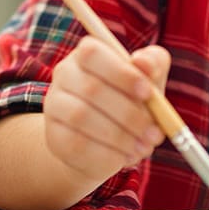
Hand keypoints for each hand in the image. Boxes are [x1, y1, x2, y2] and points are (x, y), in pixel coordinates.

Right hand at [42, 39, 170, 182]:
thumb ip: (153, 64)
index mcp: (86, 53)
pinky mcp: (54, 136)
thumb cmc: (130, 102)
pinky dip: (108, 153)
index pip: (93, 52)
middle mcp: (64, 74)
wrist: (102, 143)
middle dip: (128, 114)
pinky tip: (125, 157)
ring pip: (81, 117)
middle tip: (155, 133)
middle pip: (90, 88)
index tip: (148, 93)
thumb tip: (144, 63)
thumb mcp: (148, 81)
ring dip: (120, 136)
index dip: (121, 72)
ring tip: (144, 147)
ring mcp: (54, 105)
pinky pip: (77, 144)